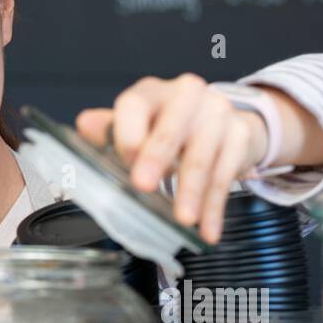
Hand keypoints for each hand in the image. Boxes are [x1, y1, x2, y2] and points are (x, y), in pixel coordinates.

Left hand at [75, 73, 270, 244]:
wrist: (223, 121)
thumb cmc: (171, 126)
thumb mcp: (139, 125)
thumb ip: (110, 128)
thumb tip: (83, 126)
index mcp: (152, 92)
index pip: (135, 105)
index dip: (128, 134)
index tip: (125, 161)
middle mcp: (186, 94)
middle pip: (171, 127)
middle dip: (157, 158)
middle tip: (144, 186)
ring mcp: (217, 112)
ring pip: (201, 156)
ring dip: (191, 192)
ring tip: (182, 220)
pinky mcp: (239, 134)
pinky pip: (226, 175)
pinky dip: (215, 207)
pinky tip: (208, 229)